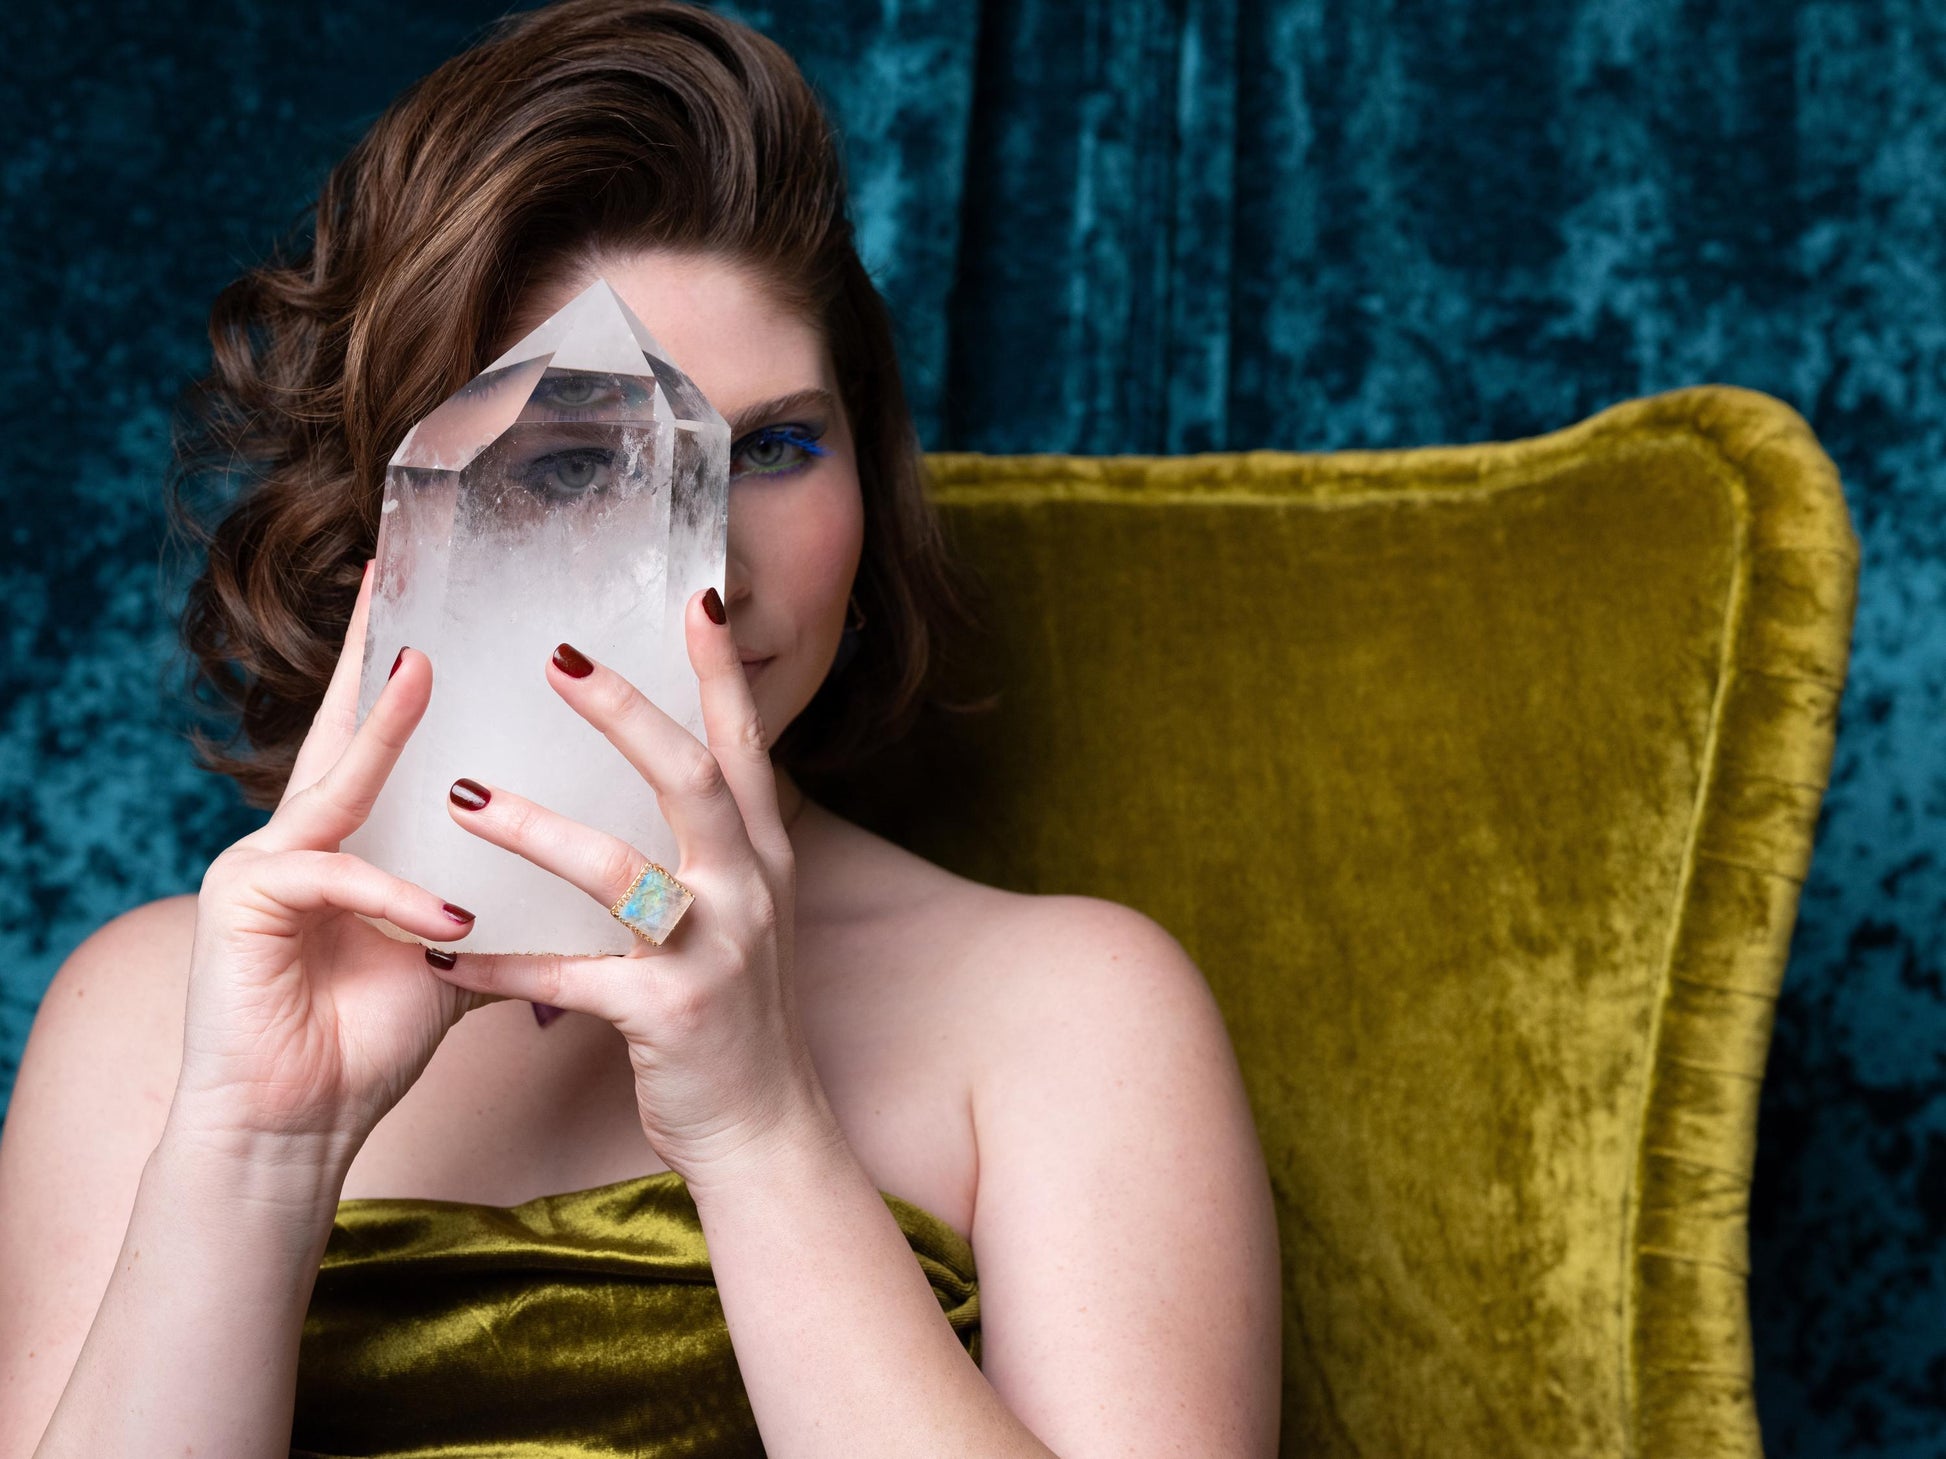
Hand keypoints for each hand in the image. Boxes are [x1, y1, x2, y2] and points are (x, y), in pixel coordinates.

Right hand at [170, 560, 492, 1160]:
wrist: (299, 1129)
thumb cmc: (373, 1037)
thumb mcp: (459, 955)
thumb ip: (506, 904)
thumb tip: (603, 875)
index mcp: (355, 837)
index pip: (387, 739)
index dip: (406, 671)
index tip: (440, 603)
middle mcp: (303, 833)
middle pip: (343, 729)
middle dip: (374, 654)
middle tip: (401, 577)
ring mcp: (264, 863)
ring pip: (333, 783)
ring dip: (381, 731)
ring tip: (422, 673)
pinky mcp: (243, 908)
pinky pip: (334, 881)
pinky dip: (397, 898)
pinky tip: (449, 922)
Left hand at [418, 586, 832, 1188]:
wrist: (765, 1131)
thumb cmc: (733, 1013)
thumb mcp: (743, 913)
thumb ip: (715, 844)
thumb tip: (675, 767)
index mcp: (765, 856)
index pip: (745, 744)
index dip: (722, 671)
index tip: (696, 595)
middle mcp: (752, 890)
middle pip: (692, 779)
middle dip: (626, 713)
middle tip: (555, 657)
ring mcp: (717, 952)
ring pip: (622, 872)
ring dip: (536, 828)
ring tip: (461, 793)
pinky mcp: (672, 1015)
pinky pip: (573, 979)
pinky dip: (502, 966)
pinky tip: (441, 957)